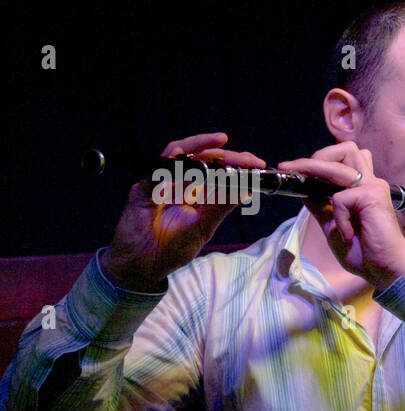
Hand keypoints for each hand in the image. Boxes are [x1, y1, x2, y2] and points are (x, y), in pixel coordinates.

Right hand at [102, 133, 263, 291]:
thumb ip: (221, 206)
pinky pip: (156, 172)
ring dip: (200, 146)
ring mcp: (161, 183)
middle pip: (203, 159)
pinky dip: (171, 164)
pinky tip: (185, 159)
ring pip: (179, 154)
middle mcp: (180, 184)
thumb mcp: (203, 227)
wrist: (142, 265)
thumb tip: (247, 190)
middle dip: (227, 155)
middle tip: (248, 158)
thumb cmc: (172, 248)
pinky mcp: (143, 190)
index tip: (257, 164)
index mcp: (197, 193)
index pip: (218, 171)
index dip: (237, 164)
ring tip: (222, 144)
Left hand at [278, 142, 404, 291]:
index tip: (291, 169)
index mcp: (362, 187)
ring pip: (341, 161)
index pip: (342, 160)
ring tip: (303, 181)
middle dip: (317, 157)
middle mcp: (369, 182)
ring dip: (317, 169)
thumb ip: (320, 206)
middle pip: (345, 149)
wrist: (385, 269)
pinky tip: (346, 233)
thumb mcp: (332, 226)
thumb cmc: (364, 252)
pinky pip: (340, 198)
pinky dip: (337, 217)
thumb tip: (302, 189)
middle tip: (297, 171)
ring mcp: (372, 187)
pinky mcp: (372, 196)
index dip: (317, 161)